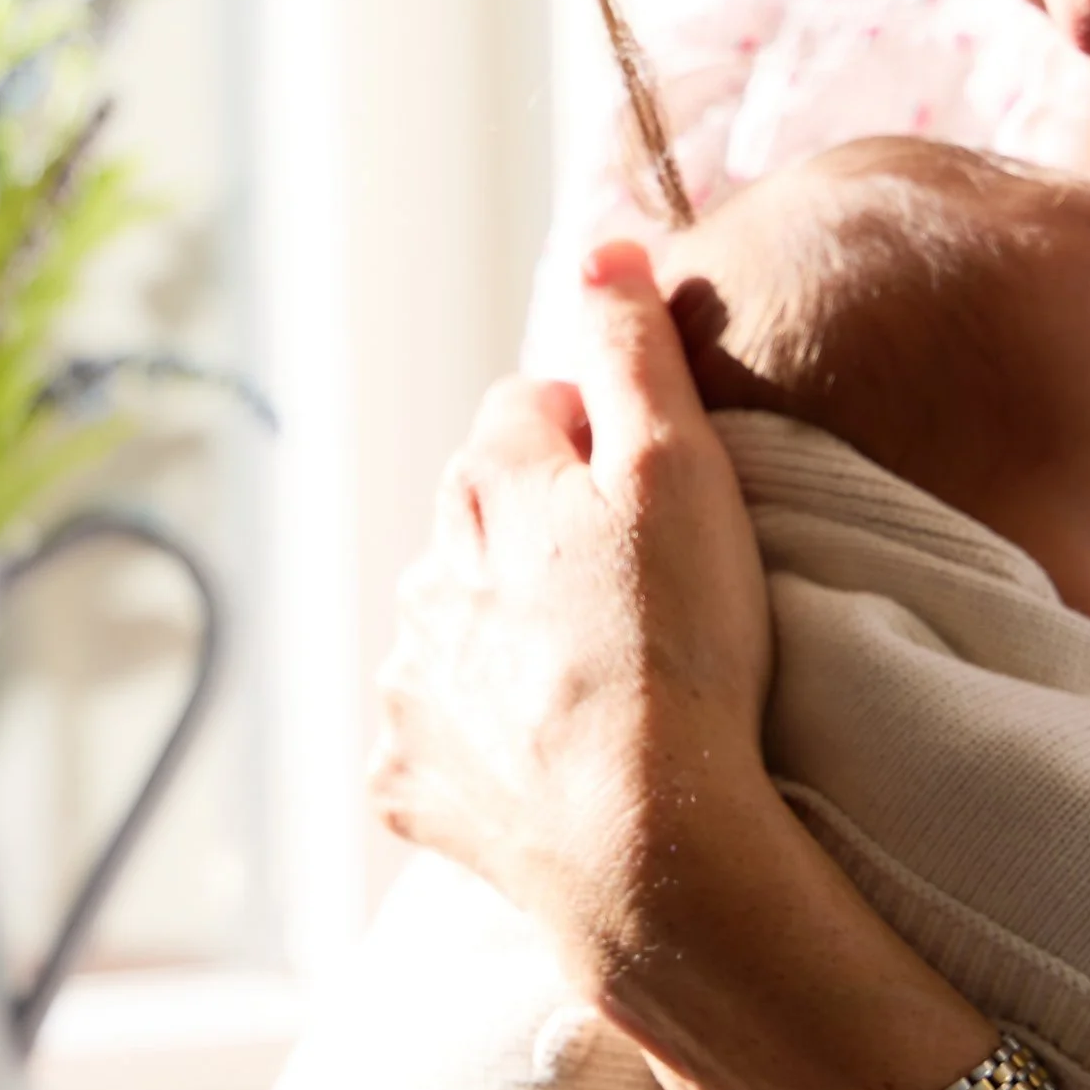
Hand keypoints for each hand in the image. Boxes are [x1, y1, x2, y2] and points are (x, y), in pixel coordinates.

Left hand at [368, 245, 777, 998]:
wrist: (649, 848)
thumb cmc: (682, 647)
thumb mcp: (683, 468)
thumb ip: (635, 347)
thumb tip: (604, 242)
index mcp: (487, 482)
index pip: (527, 408)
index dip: (600, 440)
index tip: (661, 499)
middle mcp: (423, 571)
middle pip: (484, 517)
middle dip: (545, 535)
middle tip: (644, 596)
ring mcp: (407, 684)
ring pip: (457, 623)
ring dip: (513, 634)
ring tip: (607, 684)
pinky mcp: (405, 780)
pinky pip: (442, 735)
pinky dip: (488, 737)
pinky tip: (556, 758)